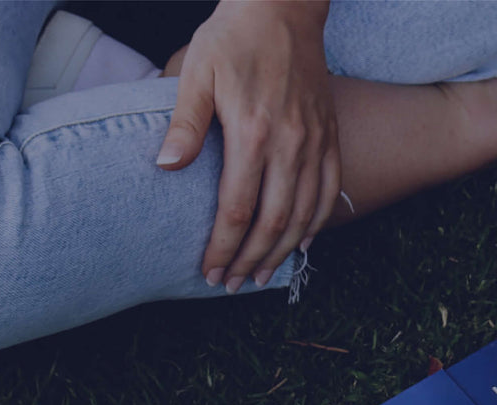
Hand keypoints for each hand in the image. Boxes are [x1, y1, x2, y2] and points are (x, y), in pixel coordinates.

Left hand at [156, 0, 338, 291]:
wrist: (282, 7)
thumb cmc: (233, 37)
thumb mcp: (197, 73)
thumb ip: (184, 124)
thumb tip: (166, 168)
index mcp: (252, 133)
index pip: (237, 209)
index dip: (223, 247)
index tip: (209, 270)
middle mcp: (289, 145)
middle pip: (273, 222)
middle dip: (251, 259)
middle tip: (232, 284)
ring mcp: (315, 143)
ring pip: (304, 215)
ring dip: (283, 251)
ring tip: (262, 274)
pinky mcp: (329, 137)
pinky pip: (330, 192)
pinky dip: (317, 223)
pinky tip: (303, 242)